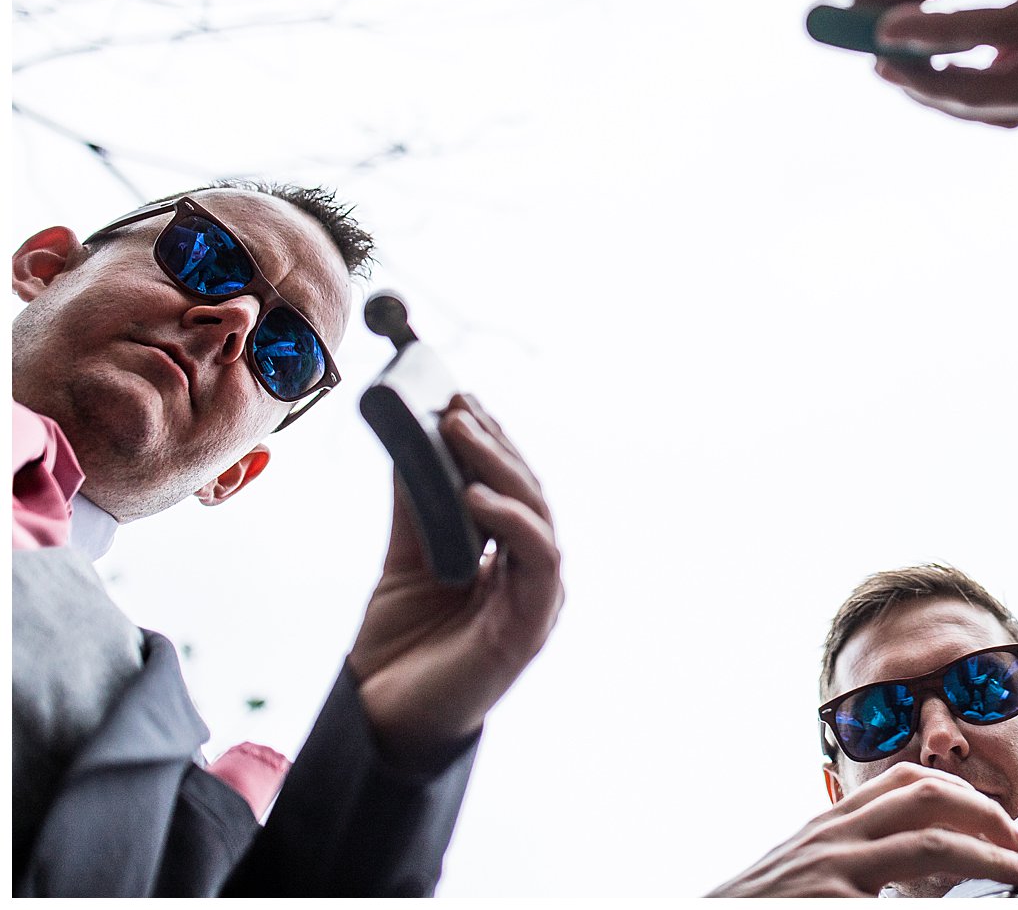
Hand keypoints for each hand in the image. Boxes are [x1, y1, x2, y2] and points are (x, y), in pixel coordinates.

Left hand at [347, 393, 564, 762]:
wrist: (381, 721)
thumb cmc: (401, 646)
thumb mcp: (405, 560)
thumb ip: (417, 509)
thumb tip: (411, 442)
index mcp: (507, 556)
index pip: (511, 485)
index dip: (491, 439)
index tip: (460, 396)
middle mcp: (530, 573)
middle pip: (527, 492)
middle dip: (495, 443)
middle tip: (457, 403)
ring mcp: (536, 599)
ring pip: (537, 515)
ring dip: (501, 468)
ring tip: (461, 431)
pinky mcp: (529, 626)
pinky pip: (536, 561)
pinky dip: (512, 522)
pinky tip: (476, 495)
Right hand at [709, 764, 1017, 896]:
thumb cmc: (757, 908)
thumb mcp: (805, 877)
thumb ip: (853, 867)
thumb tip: (916, 879)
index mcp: (830, 827)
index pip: (907, 784)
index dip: (963, 795)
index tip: (1001, 822)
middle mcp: (831, 837)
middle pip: (927, 796)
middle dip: (987, 815)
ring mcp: (829, 870)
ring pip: (928, 844)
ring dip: (987, 856)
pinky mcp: (826, 903)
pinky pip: (900, 899)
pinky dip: (940, 900)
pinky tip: (969, 906)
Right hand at [846, 0, 1017, 127]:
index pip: (1004, 98)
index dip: (942, 93)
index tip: (883, 66)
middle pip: (1003, 107)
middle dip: (934, 94)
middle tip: (875, 66)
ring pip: (1007, 86)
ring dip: (937, 75)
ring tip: (881, 42)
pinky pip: (1007, 31)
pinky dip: (950, 32)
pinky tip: (904, 21)